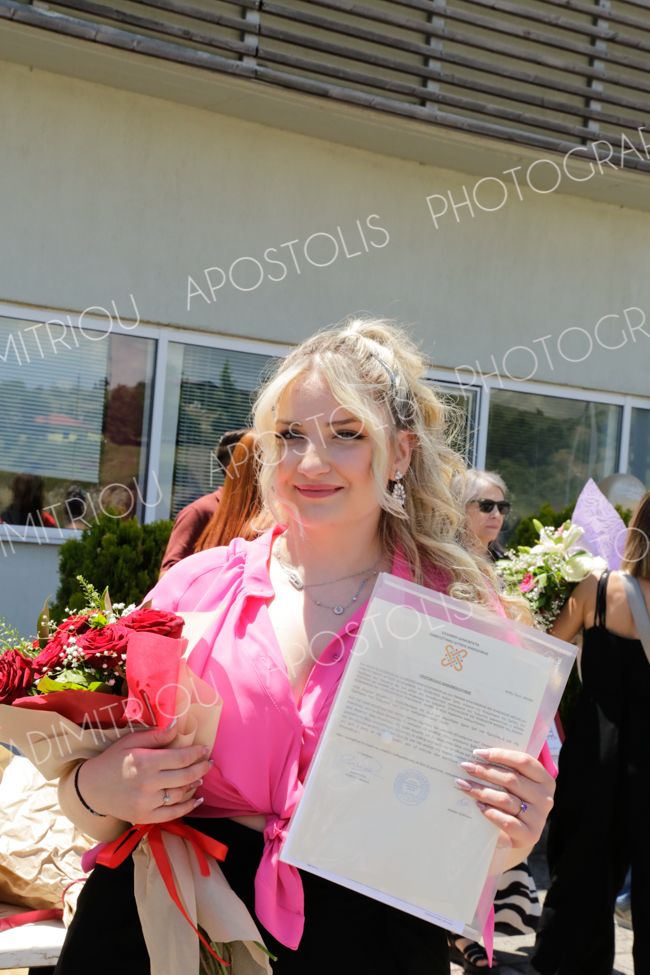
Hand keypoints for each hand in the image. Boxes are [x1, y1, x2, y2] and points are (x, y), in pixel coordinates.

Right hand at [77, 721, 212, 823]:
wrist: (92, 789)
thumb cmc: (113, 761)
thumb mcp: (131, 742)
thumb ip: (156, 736)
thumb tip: (178, 726)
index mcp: (145, 762)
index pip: (180, 758)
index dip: (196, 753)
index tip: (204, 749)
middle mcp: (148, 784)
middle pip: (185, 776)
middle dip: (202, 768)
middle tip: (209, 762)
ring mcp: (147, 803)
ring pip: (180, 794)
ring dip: (194, 784)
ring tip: (200, 776)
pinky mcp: (145, 816)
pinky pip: (173, 814)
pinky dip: (188, 807)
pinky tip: (197, 799)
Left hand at [455, 748, 554, 849]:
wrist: (518, 836)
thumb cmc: (514, 802)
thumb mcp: (516, 785)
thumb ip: (506, 770)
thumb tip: (479, 754)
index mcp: (545, 780)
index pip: (523, 761)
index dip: (500, 755)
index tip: (478, 752)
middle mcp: (545, 798)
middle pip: (511, 779)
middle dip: (484, 771)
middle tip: (466, 767)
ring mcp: (539, 818)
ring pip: (505, 799)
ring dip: (481, 790)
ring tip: (464, 784)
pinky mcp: (530, 835)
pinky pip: (506, 821)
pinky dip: (490, 812)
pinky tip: (478, 805)